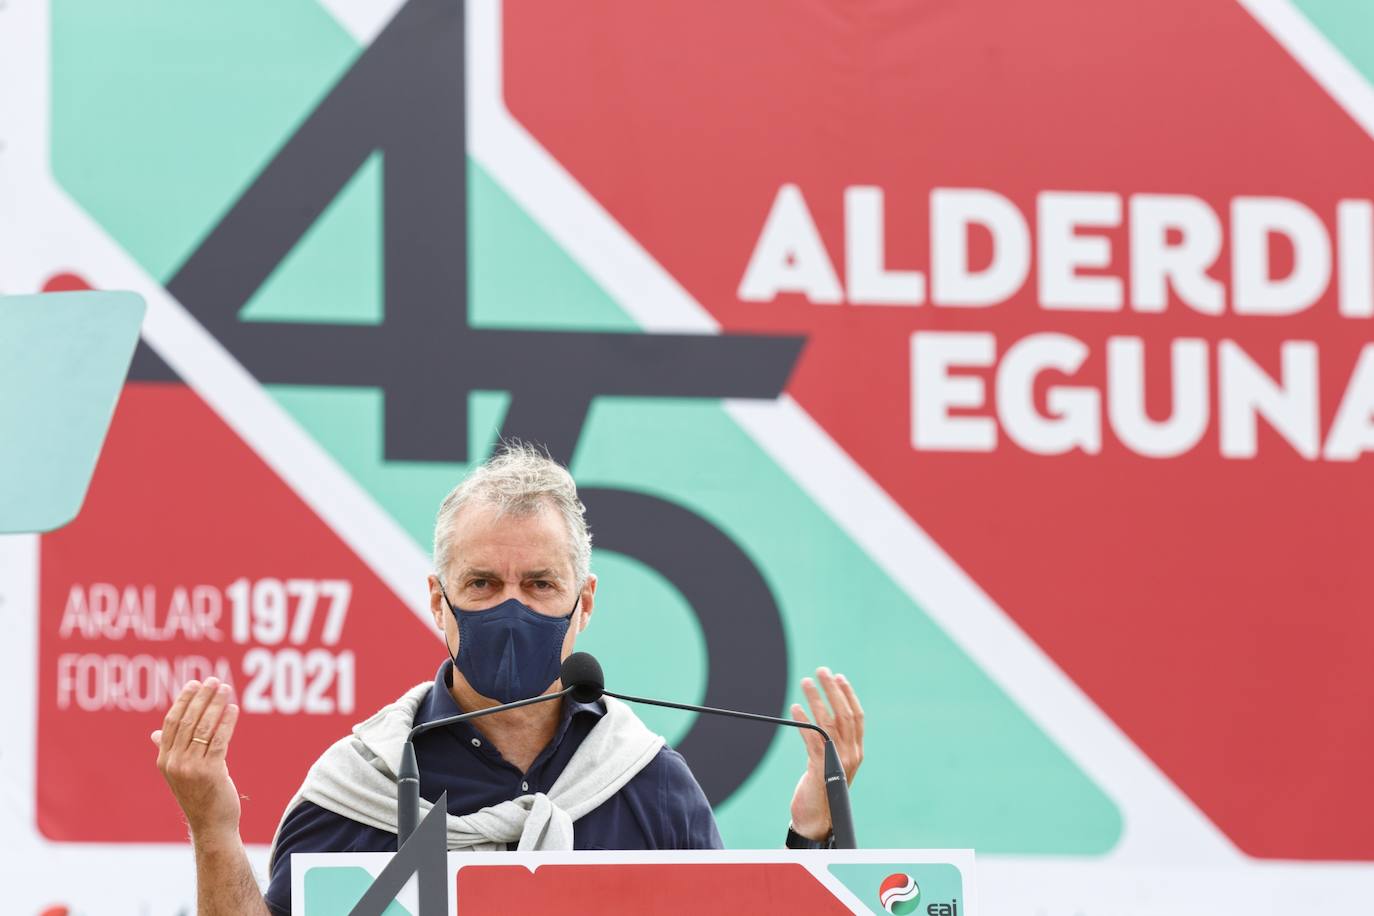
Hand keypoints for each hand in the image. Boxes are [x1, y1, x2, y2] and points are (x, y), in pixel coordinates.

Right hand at [150, 678, 242, 841]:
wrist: (211, 824)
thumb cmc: (198, 795)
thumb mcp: (179, 773)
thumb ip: (169, 751)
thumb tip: (156, 733)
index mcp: (164, 760)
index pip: (171, 722)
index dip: (183, 701)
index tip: (195, 684)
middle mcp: (174, 762)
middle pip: (187, 721)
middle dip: (202, 698)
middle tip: (214, 680)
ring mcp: (191, 768)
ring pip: (204, 727)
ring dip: (216, 705)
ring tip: (226, 689)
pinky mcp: (211, 772)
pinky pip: (219, 739)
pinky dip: (227, 721)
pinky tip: (233, 709)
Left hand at [788, 667, 863, 841]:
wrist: (817, 822)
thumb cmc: (822, 791)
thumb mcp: (831, 764)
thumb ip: (832, 744)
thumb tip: (823, 717)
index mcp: (856, 752)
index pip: (857, 718)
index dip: (848, 696)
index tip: (838, 677)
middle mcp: (850, 756)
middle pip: (844, 715)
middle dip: (832, 690)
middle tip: (822, 670)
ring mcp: (837, 763)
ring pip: (829, 723)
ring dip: (816, 699)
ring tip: (805, 682)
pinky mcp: (820, 770)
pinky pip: (812, 739)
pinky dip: (803, 721)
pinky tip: (795, 707)